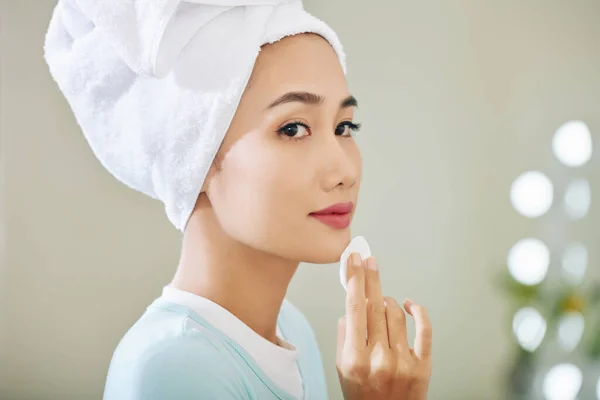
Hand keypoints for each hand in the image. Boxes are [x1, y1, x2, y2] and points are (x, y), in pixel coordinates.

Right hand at [336, 253, 431, 399]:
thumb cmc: (362, 396)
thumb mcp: (341, 369)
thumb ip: (344, 336)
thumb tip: (351, 307)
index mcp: (355, 359)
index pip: (354, 308)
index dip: (353, 280)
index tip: (353, 262)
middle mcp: (379, 359)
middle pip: (374, 306)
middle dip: (370, 278)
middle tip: (368, 259)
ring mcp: (403, 362)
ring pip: (396, 314)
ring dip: (388, 300)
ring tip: (381, 299)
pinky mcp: (423, 366)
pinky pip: (424, 329)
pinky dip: (418, 312)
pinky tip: (409, 304)